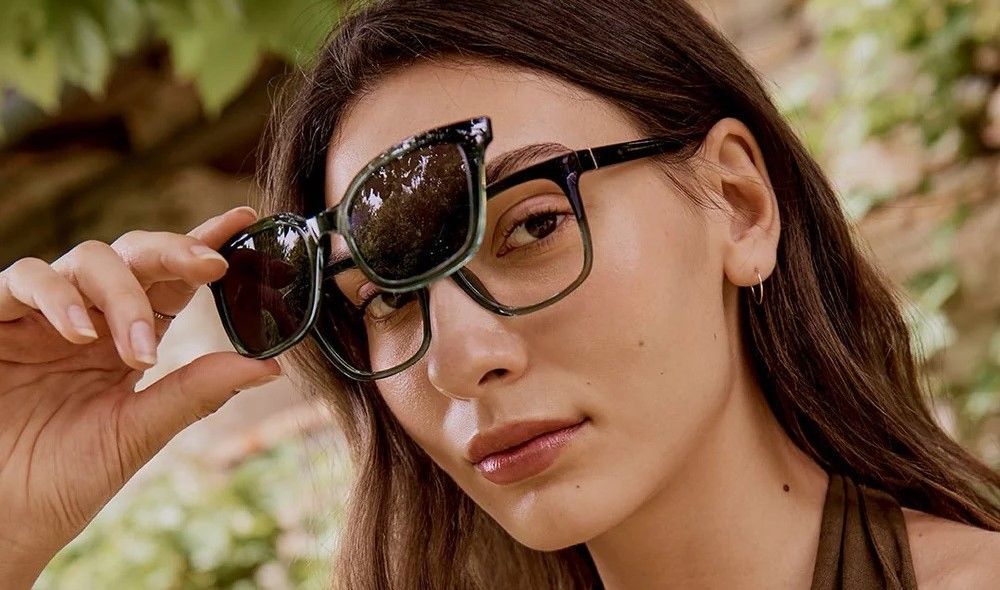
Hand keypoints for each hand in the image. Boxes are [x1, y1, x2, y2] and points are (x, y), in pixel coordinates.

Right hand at [0, 206, 282, 581]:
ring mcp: (41, 316)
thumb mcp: (139, 432)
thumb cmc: (65, 479)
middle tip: (211, 266)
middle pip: (135, 255)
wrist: (2, 518)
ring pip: (87, 259)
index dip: (205, 244)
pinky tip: (79, 334)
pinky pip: (24, 278)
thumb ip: (196, 392)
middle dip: (175, 252)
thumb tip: (272, 365)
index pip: (173, 281)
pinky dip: (57, 297)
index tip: (245, 221)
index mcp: (129, 339)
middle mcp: (89, 318)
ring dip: (122, 295)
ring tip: (138, 350)